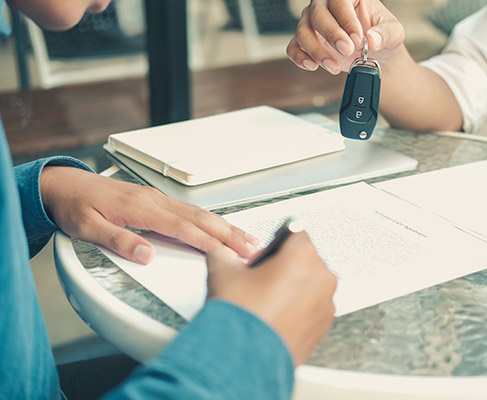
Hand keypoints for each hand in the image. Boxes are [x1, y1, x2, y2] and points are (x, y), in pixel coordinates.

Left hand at [40, 166, 258, 263]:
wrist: (65, 185)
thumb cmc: (75, 206)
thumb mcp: (88, 228)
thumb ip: (118, 240)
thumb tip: (146, 255)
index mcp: (141, 207)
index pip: (182, 227)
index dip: (207, 242)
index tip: (227, 253)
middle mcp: (155, 200)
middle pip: (200, 218)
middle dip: (228, 234)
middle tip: (251, 247)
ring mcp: (158, 199)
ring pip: (200, 213)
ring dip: (225, 227)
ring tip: (246, 239)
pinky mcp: (157, 200)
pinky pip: (191, 211)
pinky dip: (211, 221)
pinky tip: (221, 227)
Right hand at [206, 232, 336, 364]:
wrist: (242, 360)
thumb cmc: (239, 315)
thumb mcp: (222, 272)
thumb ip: (223, 253)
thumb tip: (222, 252)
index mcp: (303, 256)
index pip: (295, 233)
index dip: (275, 243)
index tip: (265, 255)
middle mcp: (321, 277)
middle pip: (304, 259)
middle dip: (284, 265)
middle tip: (260, 280)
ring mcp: (325, 303)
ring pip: (309, 284)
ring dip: (292, 287)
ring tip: (266, 302)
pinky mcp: (324, 326)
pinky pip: (312, 306)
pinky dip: (298, 308)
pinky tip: (275, 317)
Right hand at [287, 0, 404, 73]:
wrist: (375, 54)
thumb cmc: (381, 37)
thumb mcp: (393, 34)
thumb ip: (385, 34)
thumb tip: (372, 40)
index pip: (340, 0)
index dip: (346, 19)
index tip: (358, 39)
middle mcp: (326, 6)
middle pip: (318, 14)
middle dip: (332, 35)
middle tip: (347, 51)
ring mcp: (313, 23)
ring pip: (303, 31)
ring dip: (317, 51)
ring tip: (335, 66)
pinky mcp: (305, 42)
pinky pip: (294, 47)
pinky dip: (300, 58)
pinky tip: (313, 66)